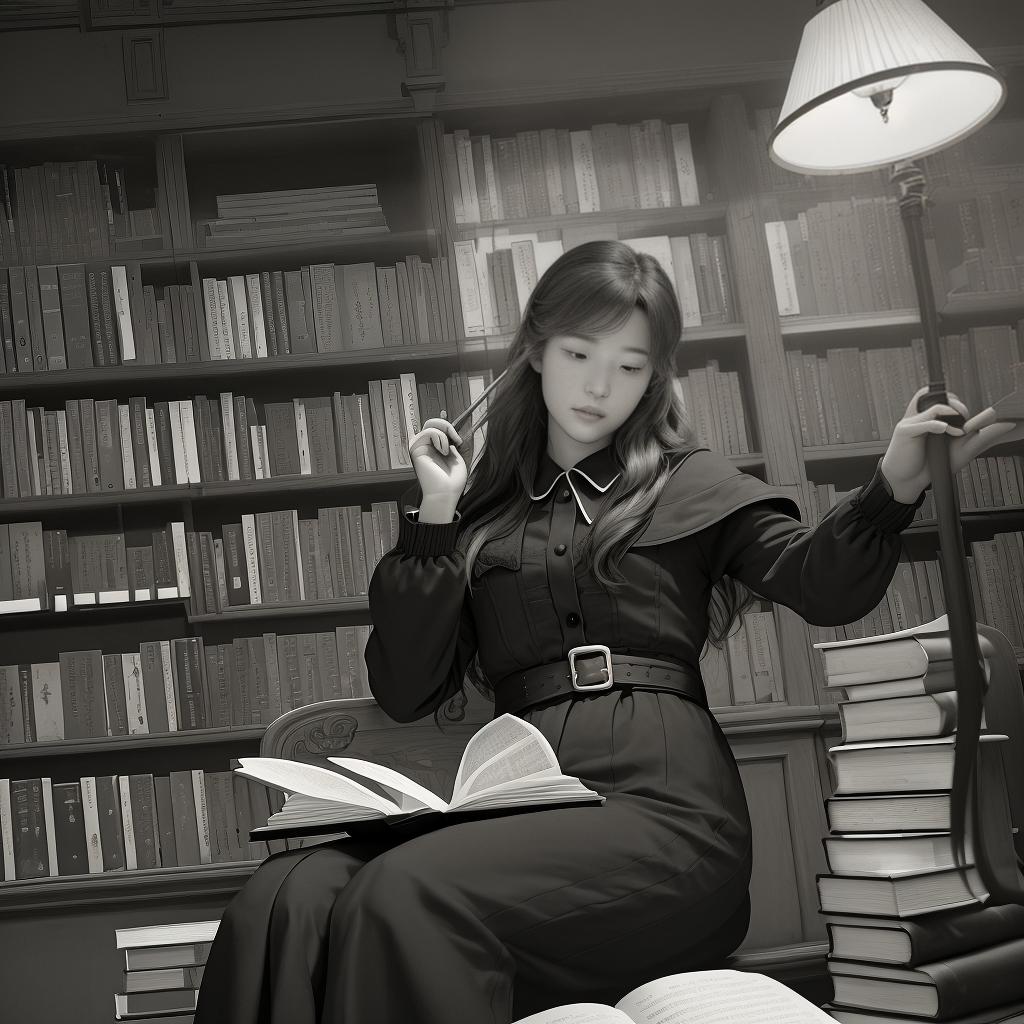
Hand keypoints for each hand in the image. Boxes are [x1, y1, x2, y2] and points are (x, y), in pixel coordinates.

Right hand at [409, 416, 466, 501]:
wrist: (446, 493)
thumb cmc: (452, 481)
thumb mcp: (458, 458)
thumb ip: (454, 444)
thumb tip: (452, 433)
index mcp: (435, 448)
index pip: (436, 428)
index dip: (443, 420)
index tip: (449, 418)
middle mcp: (427, 446)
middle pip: (431, 422)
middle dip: (446, 425)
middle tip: (456, 439)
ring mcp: (421, 447)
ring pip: (430, 425)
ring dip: (444, 435)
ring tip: (448, 451)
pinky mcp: (416, 450)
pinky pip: (428, 432)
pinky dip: (439, 438)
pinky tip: (443, 451)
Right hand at [880, 387, 1021, 502]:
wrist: (908, 482)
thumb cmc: (930, 466)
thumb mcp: (962, 450)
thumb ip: (983, 436)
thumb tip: (1009, 424)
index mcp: (933, 420)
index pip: (948, 401)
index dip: (960, 406)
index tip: (971, 421)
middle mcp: (923, 418)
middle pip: (940, 397)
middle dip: (958, 406)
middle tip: (966, 419)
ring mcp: (913, 423)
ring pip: (936, 407)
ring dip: (952, 415)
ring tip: (958, 431)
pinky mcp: (905, 431)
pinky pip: (924, 421)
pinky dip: (938, 425)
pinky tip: (945, 431)